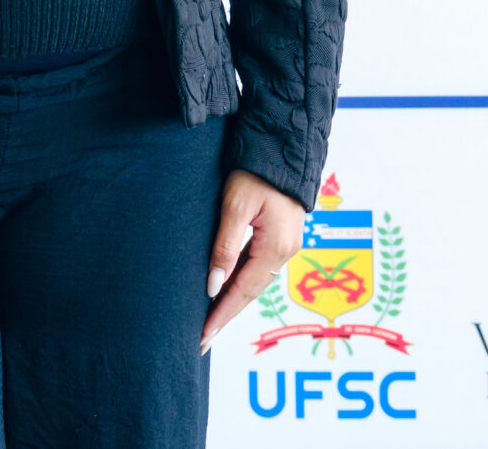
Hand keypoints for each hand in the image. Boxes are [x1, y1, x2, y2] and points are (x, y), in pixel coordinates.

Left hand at [202, 169, 303, 352]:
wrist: (282, 147)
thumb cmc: (256, 172)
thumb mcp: (235, 206)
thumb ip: (225, 247)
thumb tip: (214, 286)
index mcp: (276, 247)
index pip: (243, 291)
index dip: (221, 315)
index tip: (202, 337)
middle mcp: (285, 251)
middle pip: (250, 292)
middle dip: (225, 315)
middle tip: (201, 340)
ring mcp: (286, 245)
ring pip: (254, 281)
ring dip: (232, 301)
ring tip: (209, 322)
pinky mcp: (281, 237)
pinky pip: (258, 268)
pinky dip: (240, 283)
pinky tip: (225, 291)